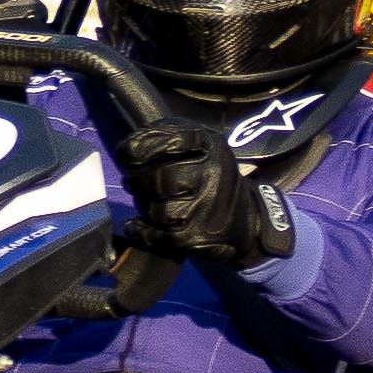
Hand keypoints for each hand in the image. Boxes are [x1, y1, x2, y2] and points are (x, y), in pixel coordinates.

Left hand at [118, 115, 293, 265]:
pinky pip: (159, 235)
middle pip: (159, 177)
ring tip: (148, 201)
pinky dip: (141, 231)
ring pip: (158, 208)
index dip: (138, 149)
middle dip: (138, 181)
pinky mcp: (199, 235)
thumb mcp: (197, 145)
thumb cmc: (209, 176)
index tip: (127, 155)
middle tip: (134, 182)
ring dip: (144, 206)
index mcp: (210, 145)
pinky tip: (135, 225)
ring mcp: (207, 207)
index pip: (168, 142)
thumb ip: (164, 137)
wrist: (245, 218)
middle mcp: (212, 174)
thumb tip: (127, 150)